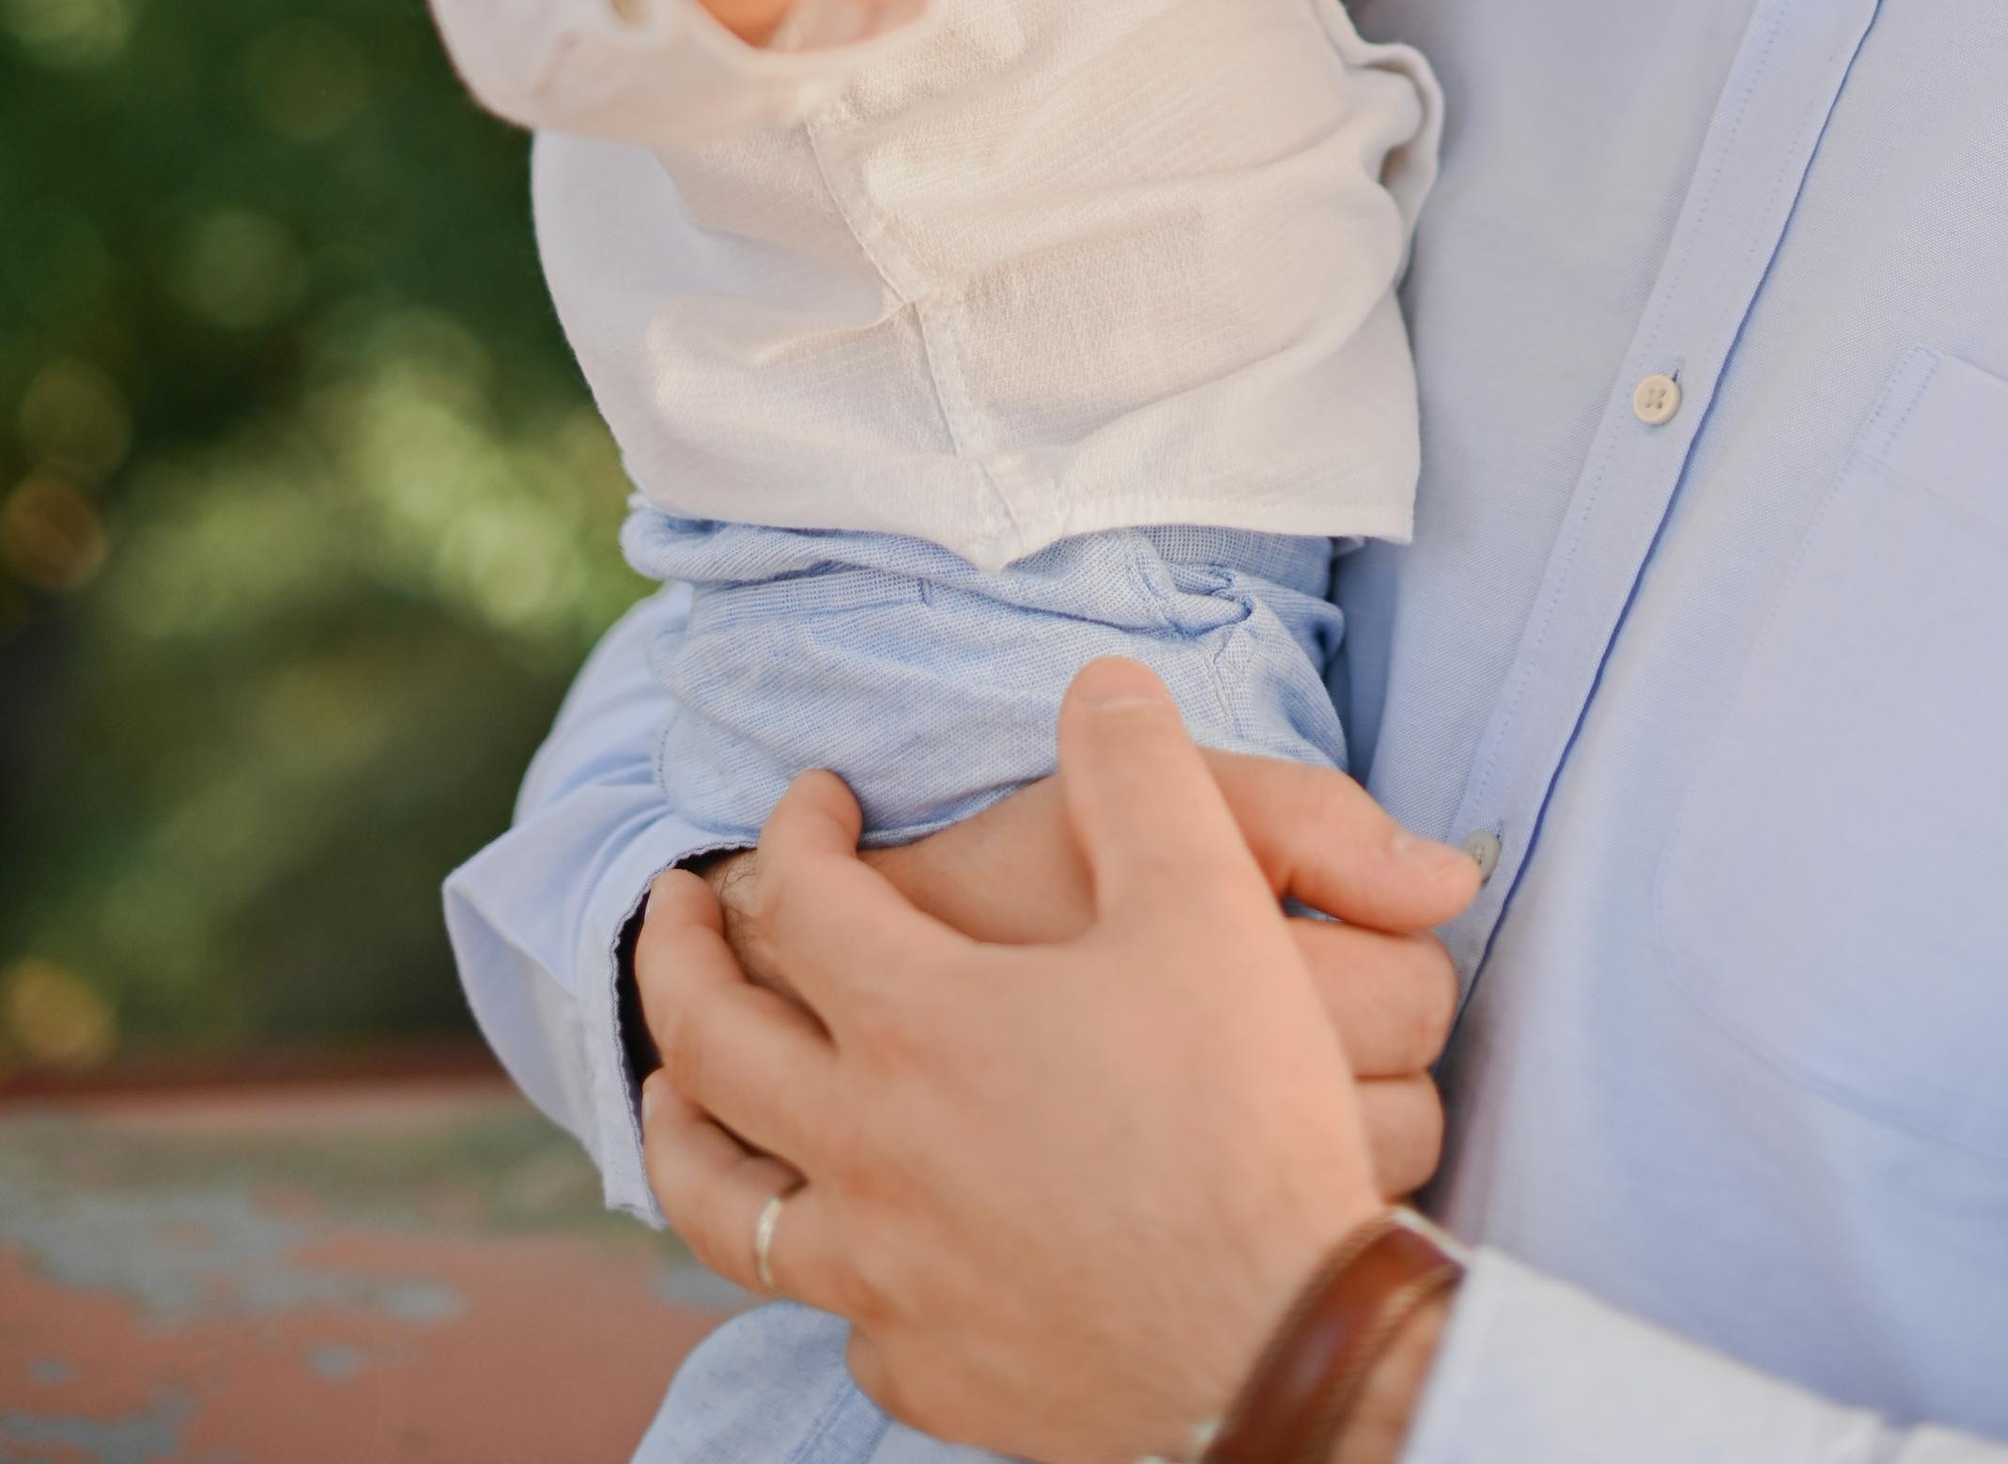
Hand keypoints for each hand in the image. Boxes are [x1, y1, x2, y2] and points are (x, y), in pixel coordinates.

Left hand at [639, 663, 1480, 1463]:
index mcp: (920, 1026)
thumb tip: (1097, 683)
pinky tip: (854, 1252)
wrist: (1288, 1343)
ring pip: (727, 1211)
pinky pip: (842, 1323)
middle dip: (672, 959)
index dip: (794, 827)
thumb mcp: (1208, 902)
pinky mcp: (935, 1377)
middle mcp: (871, 1154)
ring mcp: (888, 1278)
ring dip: (682, 1135)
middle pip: (708, 1046)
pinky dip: (828, 1269)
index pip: (803, 899)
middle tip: (666, 910)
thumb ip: (1141, 773)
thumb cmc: (1244, 1117)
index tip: (814, 796)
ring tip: (670, 1095)